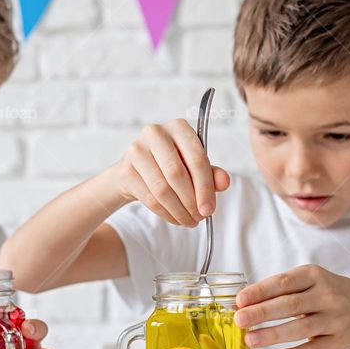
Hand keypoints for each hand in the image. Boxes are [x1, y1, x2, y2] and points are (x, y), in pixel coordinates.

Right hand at [113, 120, 230, 227]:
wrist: (135, 170)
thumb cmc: (170, 164)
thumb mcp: (194, 166)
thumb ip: (211, 173)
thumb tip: (224, 182)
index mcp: (178, 127)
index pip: (196, 158)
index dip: (205, 187)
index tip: (209, 209)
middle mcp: (155, 133)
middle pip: (177, 174)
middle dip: (191, 201)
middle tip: (200, 217)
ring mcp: (136, 150)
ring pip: (162, 189)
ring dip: (179, 211)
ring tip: (189, 221)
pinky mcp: (125, 169)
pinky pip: (150, 198)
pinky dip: (166, 213)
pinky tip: (175, 218)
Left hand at [233, 265, 349, 348]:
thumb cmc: (332, 293)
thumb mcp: (312, 281)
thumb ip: (283, 290)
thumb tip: (245, 304)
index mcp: (315, 276)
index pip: (284, 282)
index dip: (260, 291)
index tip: (240, 300)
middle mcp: (327, 295)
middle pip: (290, 305)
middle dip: (261, 313)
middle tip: (239, 320)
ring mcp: (334, 319)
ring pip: (300, 329)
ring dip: (272, 335)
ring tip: (250, 340)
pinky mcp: (338, 342)